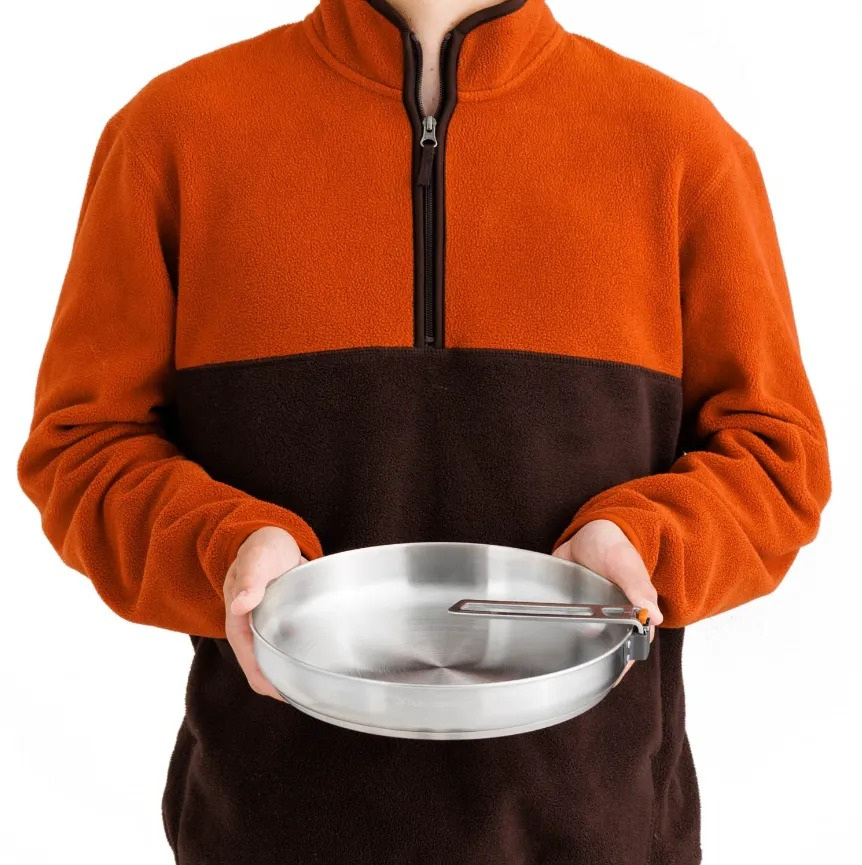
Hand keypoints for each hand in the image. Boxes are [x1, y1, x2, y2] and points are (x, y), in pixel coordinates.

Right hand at [224, 526, 306, 700]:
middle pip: (265, 670)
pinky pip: (288, 647)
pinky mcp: (281, 622)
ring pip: (277, 661)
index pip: (252, 666)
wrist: (270, 537)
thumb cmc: (260, 548)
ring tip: (320, 685)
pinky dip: (300, 657)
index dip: (268, 684)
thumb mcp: (257, 559)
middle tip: (312, 693)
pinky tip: (321, 660)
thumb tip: (239, 605)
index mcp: (239, 624)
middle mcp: (251, 631)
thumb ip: (250, 580)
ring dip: (292, 673)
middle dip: (283, 685)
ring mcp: (266, 628)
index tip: (289, 694)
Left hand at [552, 519, 662, 687]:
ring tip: (553, 665)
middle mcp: (610, 621)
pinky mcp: (569, 609)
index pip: (629, 648)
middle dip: (590, 662)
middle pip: (602, 650)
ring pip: (580, 642)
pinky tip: (539, 642)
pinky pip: (561, 626)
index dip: (619, 665)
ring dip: (569, 651)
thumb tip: (654, 617)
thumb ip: (638, 588)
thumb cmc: (615, 548)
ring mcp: (588, 616)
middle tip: (574, 675)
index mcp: (631, 616)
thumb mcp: (626, 564)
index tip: (608, 678)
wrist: (590, 531)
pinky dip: (553, 632)